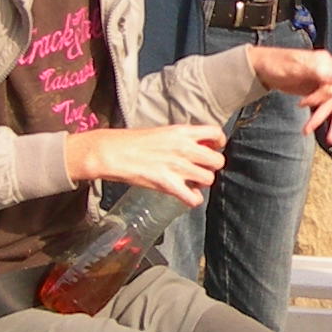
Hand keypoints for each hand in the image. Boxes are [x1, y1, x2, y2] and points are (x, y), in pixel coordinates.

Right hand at [64, 124, 227, 204]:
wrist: (112, 152)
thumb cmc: (133, 141)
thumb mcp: (162, 132)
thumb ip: (182, 138)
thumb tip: (198, 145)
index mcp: (182, 132)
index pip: (216, 133)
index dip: (218, 143)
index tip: (212, 148)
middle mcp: (184, 148)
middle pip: (218, 160)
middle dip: (211, 166)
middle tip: (200, 169)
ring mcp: (177, 167)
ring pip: (209, 179)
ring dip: (202, 183)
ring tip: (190, 182)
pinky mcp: (168, 184)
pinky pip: (194, 198)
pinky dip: (193, 199)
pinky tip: (185, 195)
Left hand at [251, 46, 331, 146]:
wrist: (263, 66)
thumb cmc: (275, 64)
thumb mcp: (292, 66)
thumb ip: (315, 70)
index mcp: (325, 61)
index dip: (319, 98)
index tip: (301, 104)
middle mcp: (328, 71)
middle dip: (330, 118)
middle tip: (327, 138)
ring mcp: (324, 81)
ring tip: (330, 139)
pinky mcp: (319, 90)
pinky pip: (331, 105)